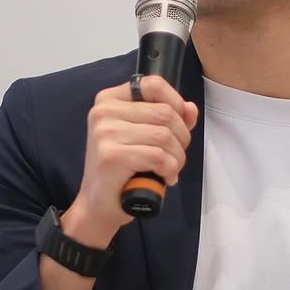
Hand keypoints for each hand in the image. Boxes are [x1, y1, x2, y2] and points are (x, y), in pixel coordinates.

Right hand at [65, 76, 198, 243]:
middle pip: (165, 113)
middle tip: (175, 156)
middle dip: (181, 138)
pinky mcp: (111, 155)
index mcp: (110, 100)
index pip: (153, 84)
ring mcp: (105, 132)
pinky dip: (169, 170)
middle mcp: (104, 112)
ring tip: (170, 169)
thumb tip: (190, 109)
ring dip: (177, 158)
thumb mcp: (145, 137)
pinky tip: (163, 178)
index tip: (180, 124)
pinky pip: (158, 157)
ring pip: (164, 136)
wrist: (99, 205)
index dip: (176, 102)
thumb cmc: (122, 170)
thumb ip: (169, 119)